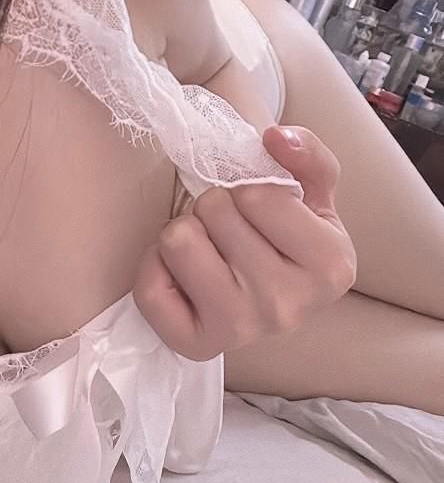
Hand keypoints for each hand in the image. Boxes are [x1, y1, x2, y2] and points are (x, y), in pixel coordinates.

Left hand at [132, 125, 356, 360]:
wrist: (267, 293)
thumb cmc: (288, 236)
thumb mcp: (313, 191)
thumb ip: (305, 153)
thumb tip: (273, 137)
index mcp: (332, 267)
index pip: (258, 194)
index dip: (250, 190)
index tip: (261, 211)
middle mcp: (288, 307)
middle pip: (215, 211)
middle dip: (217, 207)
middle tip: (231, 230)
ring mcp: (241, 331)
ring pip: (179, 240)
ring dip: (186, 231)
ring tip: (209, 248)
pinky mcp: (195, 346)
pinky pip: (149, 287)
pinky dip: (155, 266)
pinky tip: (182, 273)